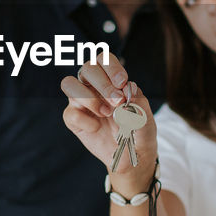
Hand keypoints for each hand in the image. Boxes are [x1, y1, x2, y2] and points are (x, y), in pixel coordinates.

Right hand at [60, 53, 157, 182]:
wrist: (132, 156)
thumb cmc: (139, 131)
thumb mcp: (146, 119)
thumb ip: (139, 104)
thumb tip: (129, 87)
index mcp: (111, 79)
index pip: (104, 59)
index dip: (111, 67)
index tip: (122, 82)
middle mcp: (93, 86)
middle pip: (87, 68)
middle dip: (103, 83)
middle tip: (118, 101)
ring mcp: (81, 102)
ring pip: (69, 84)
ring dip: (88, 97)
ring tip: (106, 113)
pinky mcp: (73, 119)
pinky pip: (70, 113)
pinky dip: (85, 120)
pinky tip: (97, 128)